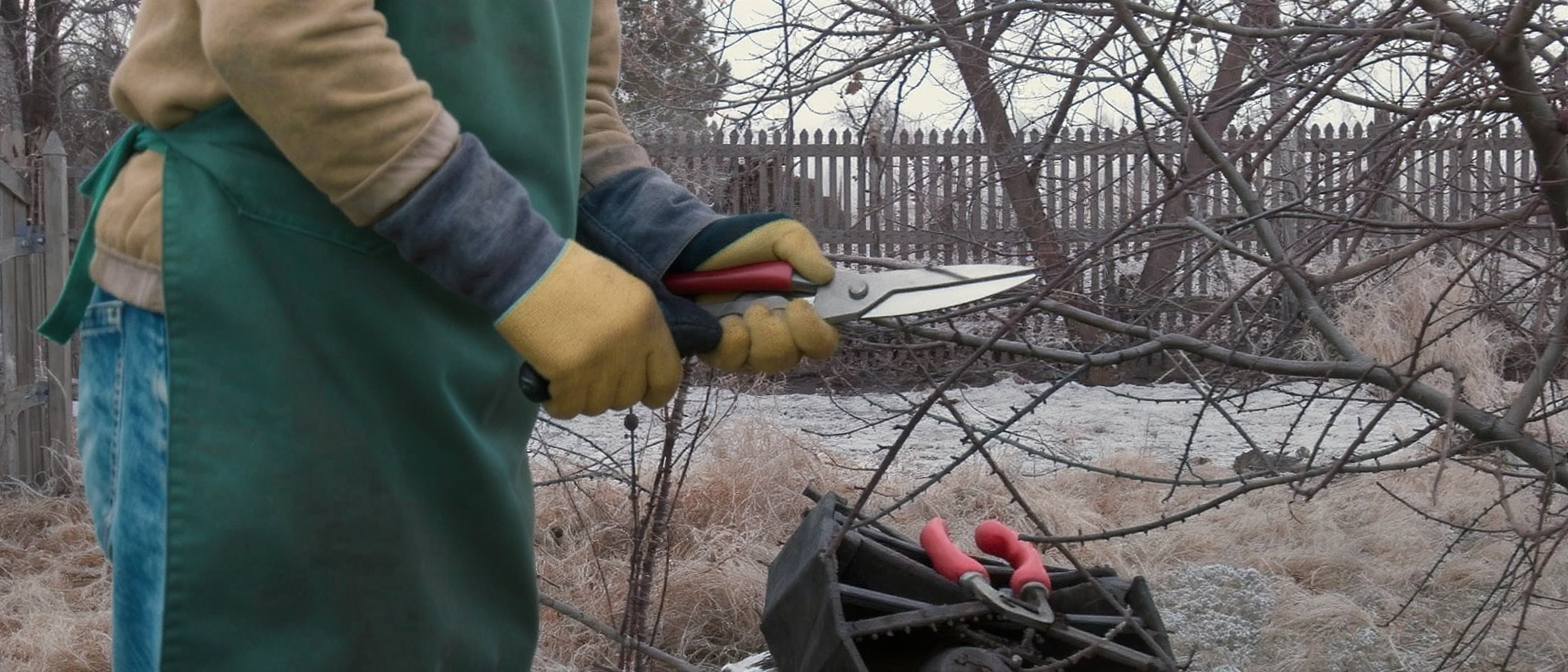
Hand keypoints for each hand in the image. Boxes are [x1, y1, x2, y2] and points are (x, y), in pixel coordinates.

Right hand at [496, 242, 681, 417]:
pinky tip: (550, 392)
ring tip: (567, 380)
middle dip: (610, 393)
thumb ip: (635, 326)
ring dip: (582, 399)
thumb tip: (637, 363)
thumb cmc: (568, 274)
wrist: (525, 269)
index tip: (646, 398)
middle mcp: (632, 344)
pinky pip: (569, 408)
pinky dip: (558, 405)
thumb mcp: (620, 291)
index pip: (668, 375)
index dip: (657, 393)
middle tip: (591, 380)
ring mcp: (602, 361)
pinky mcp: (570, 374)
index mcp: (649, 319)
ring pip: (599, 405)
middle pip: (630, 395)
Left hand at [677, 214, 839, 372]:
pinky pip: (733, 360)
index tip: (799, 308)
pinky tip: (724, 319)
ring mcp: (748, 345)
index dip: (817, 333)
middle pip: (791, 358)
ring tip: (744, 310)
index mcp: (799, 310)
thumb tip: (827, 276)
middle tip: (760, 306)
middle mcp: (777, 333)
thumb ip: (804, 251)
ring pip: (764, 362)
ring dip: (755, 334)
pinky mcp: (720, 350)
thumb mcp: (778, 235)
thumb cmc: (742, 242)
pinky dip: (731, 340)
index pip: (822, 341)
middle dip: (778, 333)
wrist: (693, 246)